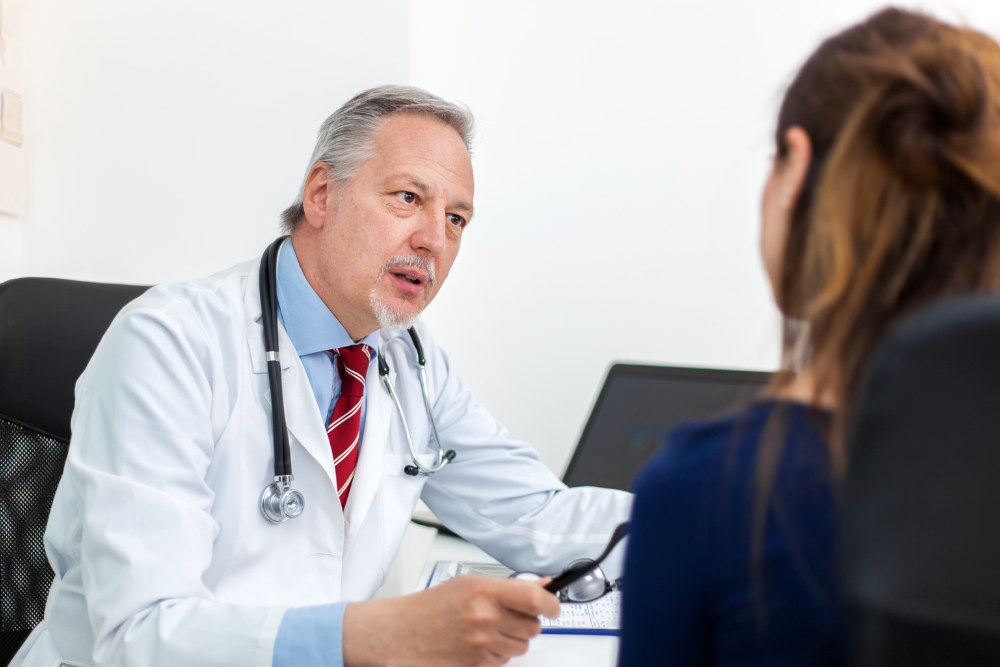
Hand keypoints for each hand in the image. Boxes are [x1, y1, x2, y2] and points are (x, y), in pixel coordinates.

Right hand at [343, 574, 560, 666]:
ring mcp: (481, 643)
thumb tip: (541, 586)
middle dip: (526, 622)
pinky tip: (478, 643)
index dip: (552, 604)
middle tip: (509, 616)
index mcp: (484, 590)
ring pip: (521, 646)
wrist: (402, 633)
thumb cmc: (431, 606)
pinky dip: (498, 654)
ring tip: (488, 629)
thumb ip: (508, 585)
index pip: (535, 600)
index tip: (553, 606)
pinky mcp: (478, 664)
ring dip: (512, 639)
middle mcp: (485, 617)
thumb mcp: (470, 583)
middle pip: (533, 627)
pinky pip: (504, 661)